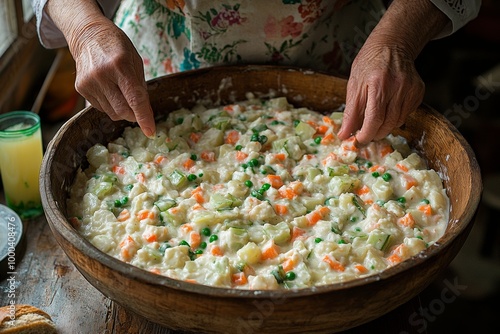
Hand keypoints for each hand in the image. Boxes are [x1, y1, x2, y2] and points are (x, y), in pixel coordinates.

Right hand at [68, 19, 155, 136]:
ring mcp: (89, 82)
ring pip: (112, 112)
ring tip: (121, 91)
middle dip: (134, 115)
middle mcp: (102, 75)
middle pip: (123, 110)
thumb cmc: (117, 47)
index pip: (134, 99)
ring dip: (122, 110)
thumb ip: (141, 87)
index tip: (150, 132)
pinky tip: (109, 90)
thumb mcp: (135, 61)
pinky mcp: (81, 88)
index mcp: (120, 65)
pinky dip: (110, 105)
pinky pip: (101, 108)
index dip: (144, 117)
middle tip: (138, 109)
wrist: (88, 35)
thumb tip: (145, 114)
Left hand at [338, 41, 423, 144]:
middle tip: (364, 134)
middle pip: (387, 123)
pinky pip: (405, 115)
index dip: (366, 134)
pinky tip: (386, 110)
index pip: (374, 118)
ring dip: (384, 127)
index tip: (358, 140)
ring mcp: (411, 89)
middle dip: (374, 134)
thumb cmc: (369, 64)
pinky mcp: (418, 92)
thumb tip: (344, 135)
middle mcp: (398, 86)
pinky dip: (394, 118)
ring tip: (373, 122)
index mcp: (378, 83)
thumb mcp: (354, 85)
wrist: (392, 45)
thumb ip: (350, 112)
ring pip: (397, 122)